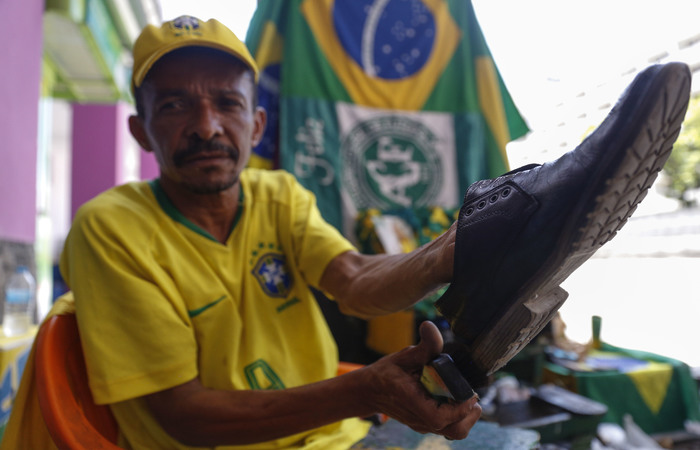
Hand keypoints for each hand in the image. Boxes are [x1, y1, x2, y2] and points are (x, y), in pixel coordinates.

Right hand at [361, 321, 480, 439]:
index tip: (470, 392)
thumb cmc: (386, 372)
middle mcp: (418, 418)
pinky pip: (447, 428)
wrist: (369, 391)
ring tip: (465, 396)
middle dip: (469, 414)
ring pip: (453, 433)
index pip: (439, 417)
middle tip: (472, 394)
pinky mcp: (425, 424)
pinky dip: (457, 416)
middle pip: (454, 430)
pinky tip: (454, 399)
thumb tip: (429, 326)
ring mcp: (422, 424)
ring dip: (465, 416)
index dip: (460, 408)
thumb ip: (422, 346)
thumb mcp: (403, 356)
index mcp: (411, 400)